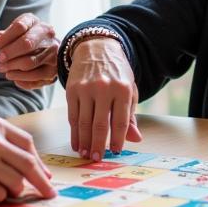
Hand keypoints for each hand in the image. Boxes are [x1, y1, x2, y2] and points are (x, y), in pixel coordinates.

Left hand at [0, 14, 58, 89]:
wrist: (47, 48)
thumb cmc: (26, 38)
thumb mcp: (16, 32)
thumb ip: (7, 35)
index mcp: (35, 22)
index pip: (20, 26)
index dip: (5, 37)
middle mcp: (48, 35)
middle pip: (27, 43)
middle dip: (10, 53)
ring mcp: (53, 53)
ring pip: (30, 62)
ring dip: (12, 67)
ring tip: (2, 68)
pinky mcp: (54, 70)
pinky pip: (36, 78)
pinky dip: (21, 79)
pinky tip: (12, 76)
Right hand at [0, 114, 55, 200]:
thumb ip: (0, 138)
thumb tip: (27, 160)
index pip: (28, 143)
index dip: (39, 161)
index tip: (46, 174)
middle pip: (29, 165)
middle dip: (42, 182)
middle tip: (50, 192)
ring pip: (16, 182)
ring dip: (14, 189)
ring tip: (1, 187)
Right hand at [65, 37, 142, 159]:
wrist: (97, 48)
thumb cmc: (117, 73)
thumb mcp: (129, 90)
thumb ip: (130, 116)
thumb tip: (136, 139)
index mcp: (122, 89)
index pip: (120, 121)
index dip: (118, 139)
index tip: (116, 152)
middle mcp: (103, 88)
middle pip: (100, 124)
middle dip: (98, 145)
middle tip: (97, 158)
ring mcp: (86, 89)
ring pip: (83, 122)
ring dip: (84, 141)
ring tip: (86, 154)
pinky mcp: (72, 90)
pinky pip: (72, 115)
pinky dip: (74, 132)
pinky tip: (77, 142)